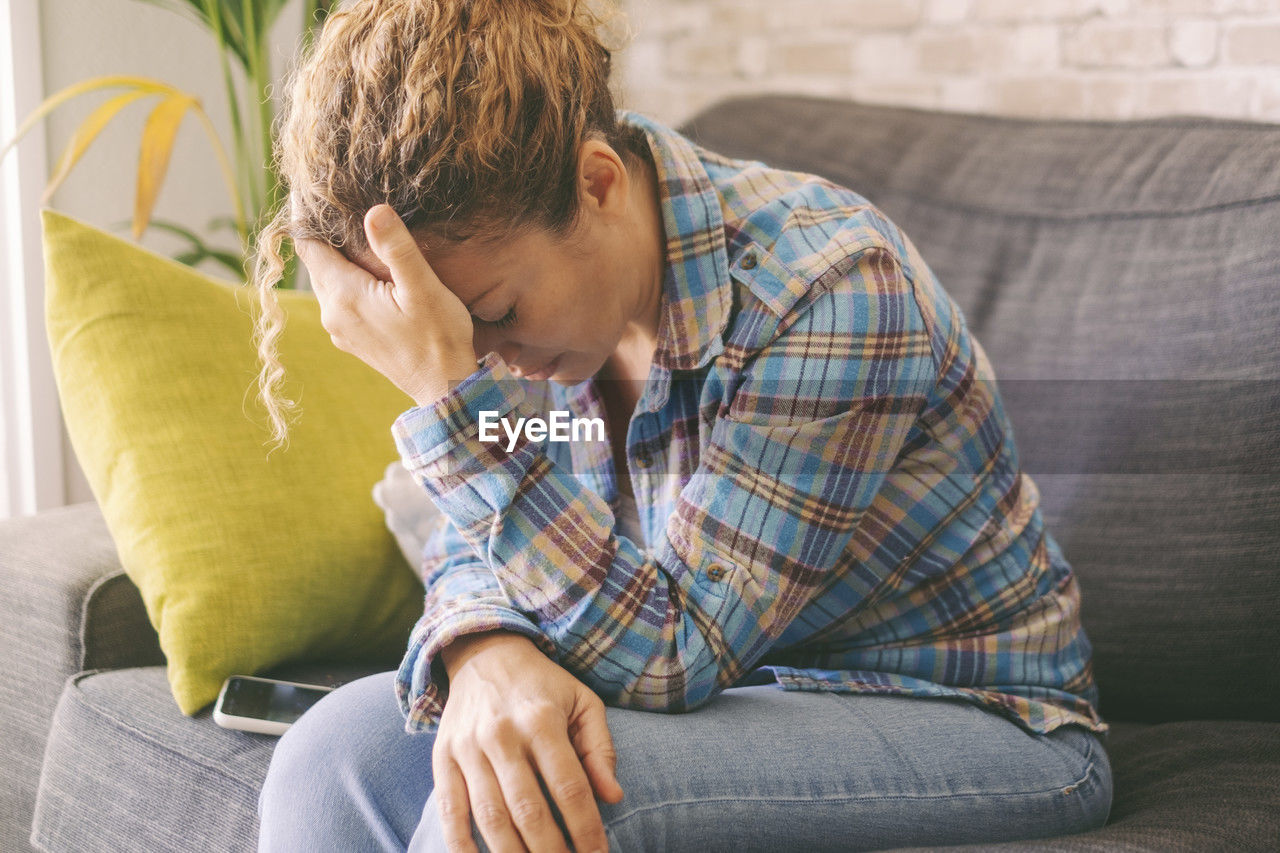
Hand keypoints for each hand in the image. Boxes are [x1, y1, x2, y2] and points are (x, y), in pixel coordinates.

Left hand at [294, 204, 478, 405]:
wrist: (445, 389)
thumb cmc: (440, 339)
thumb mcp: (424, 289)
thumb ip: (397, 249)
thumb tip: (374, 211)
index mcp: (344, 296)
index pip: (307, 244)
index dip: (305, 214)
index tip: (308, 187)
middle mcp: (332, 313)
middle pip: (315, 262)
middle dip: (323, 233)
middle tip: (335, 201)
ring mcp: (340, 330)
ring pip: (328, 280)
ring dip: (337, 258)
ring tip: (355, 231)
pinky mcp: (352, 340)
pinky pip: (339, 300)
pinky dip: (347, 280)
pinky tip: (370, 273)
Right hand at [434, 632, 624, 852]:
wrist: (484, 653)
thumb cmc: (543, 685)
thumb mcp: (582, 701)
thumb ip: (600, 748)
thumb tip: (613, 796)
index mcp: (542, 720)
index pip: (569, 788)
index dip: (586, 829)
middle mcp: (502, 735)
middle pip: (529, 810)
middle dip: (551, 851)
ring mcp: (468, 748)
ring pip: (490, 816)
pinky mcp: (442, 757)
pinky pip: (449, 810)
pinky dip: (461, 846)